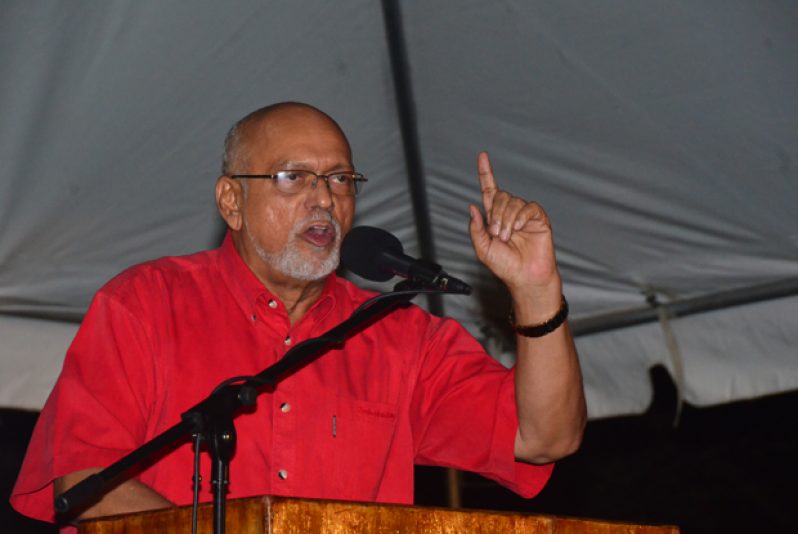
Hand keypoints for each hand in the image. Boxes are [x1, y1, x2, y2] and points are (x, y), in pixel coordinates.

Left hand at [468, 152, 559, 295]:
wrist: (526, 277)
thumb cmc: (505, 266)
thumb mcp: (483, 249)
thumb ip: (475, 229)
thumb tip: (472, 206)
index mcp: (495, 218)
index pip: (489, 190)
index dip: (486, 173)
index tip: (482, 156)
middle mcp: (509, 213)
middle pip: (500, 196)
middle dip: (495, 214)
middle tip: (497, 235)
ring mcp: (524, 215)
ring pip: (513, 201)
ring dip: (507, 219)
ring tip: (508, 237)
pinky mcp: (539, 219)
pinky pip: (529, 207)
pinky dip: (521, 216)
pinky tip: (519, 228)